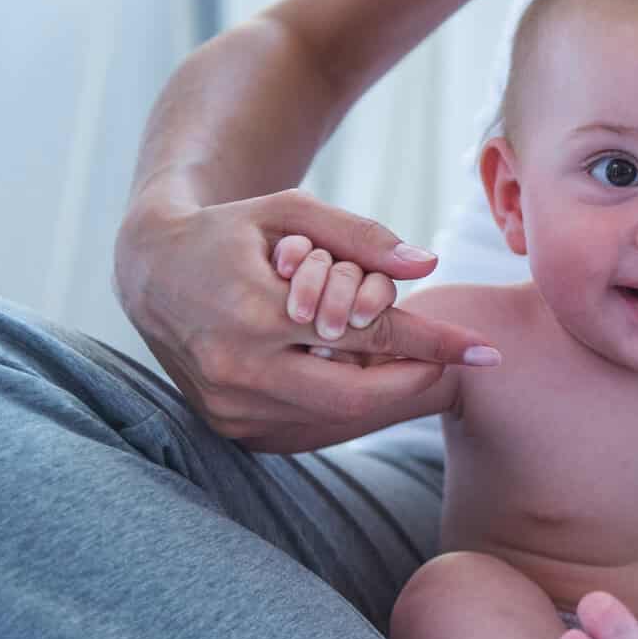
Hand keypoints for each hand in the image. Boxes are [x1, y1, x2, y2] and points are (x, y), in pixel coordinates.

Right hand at [115, 187, 498, 452]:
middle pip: (355, 396)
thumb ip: (360, 235)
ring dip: (384, 398)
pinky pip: (308, 427)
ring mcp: (230, 406)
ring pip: (335, 420)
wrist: (152, 271)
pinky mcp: (229, 425)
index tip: (485, 351)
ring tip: (418, 368)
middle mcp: (239, 367)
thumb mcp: (291, 210)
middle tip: (457, 364)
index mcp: (253, 311)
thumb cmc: (233, 231)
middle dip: (416, 383)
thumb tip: (428, 263)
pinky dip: (347, 408)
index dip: (431, 344)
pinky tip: (369, 381)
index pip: (365, 336)